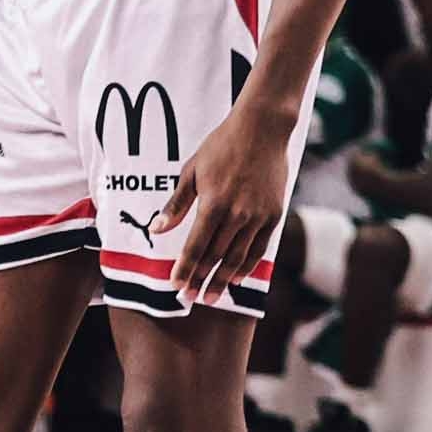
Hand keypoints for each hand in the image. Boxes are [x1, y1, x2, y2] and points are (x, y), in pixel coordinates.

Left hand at [153, 97, 298, 308]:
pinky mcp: (274, 215)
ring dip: (224, 280)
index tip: (175, 286)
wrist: (261, 131)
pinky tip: (237, 278)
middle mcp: (237, 215)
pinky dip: (248, 265)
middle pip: (216, 256)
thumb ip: (176, 204)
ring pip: (239, 257)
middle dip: (201, 281)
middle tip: (190, 300)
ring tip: (212, 297)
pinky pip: (260, 248)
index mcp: (213, 204)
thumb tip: (157, 230)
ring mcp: (258, 216)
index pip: (195, 246)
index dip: (185, 269)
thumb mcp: (191, 171)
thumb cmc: (220, 147)